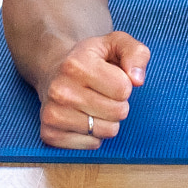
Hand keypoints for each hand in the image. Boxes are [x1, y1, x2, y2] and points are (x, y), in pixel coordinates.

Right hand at [38, 30, 150, 148]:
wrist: (54, 70)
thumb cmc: (91, 58)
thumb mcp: (116, 43)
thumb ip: (136, 53)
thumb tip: (138, 79)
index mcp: (76, 64)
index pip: (123, 89)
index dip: (125, 84)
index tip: (112, 77)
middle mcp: (60, 90)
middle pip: (117, 112)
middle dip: (119, 103)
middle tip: (104, 93)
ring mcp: (52, 114)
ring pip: (107, 131)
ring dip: (108, 120)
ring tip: (94, 104)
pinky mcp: (50, 135)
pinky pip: (92, 144)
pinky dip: (94, 134)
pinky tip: (83, 117)